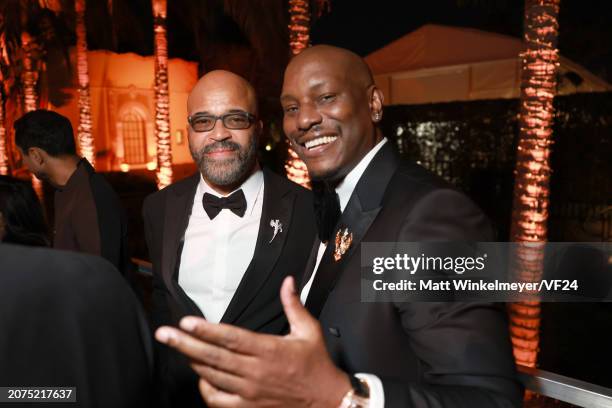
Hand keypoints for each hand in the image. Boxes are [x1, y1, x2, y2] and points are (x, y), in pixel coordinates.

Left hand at [155, 276, 350, 407]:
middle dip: (184, 344)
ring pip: (212, 376)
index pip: (231, 338)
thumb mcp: (309, 330)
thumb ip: (293, 304)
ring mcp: (249, 392)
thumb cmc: (316, 363)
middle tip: (163, 333)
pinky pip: (218, 400)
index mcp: (268, 350)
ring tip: (178, 346)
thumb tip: (287, 280)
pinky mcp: (248, 407)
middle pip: (213, 357)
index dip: (206, 330)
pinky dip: (205, 388)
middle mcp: (255, 372)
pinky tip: (200, 376)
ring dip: (192, 361)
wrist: (325, 401)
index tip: (185, 322)